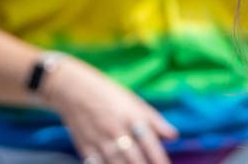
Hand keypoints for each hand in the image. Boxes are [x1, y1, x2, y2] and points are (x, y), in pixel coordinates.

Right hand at [41, 56, 178, 163]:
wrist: (73, 90)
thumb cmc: (109, 95)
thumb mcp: (134, 102)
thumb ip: (154, 121)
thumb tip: (174, 136)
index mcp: (131, 116)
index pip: (149, 142)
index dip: (159, 158)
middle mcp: (116, 129)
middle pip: (134, 158)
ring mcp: (100, 140)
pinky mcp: (85, 148)